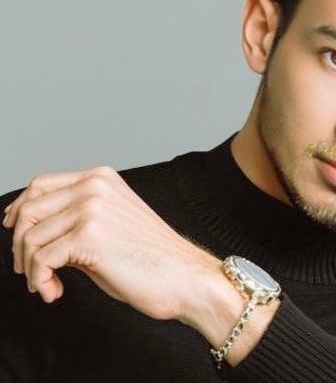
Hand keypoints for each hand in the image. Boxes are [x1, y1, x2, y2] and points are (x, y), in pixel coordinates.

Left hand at [2, 166, 221, 321]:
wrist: (184, 275)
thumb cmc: (150, 256)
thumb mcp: (111, 223)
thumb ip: (76, 218)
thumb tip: (34, 231)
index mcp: (101, 178)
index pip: (41, 184)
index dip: (19, 210)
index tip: (15, 233)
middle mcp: (95, 186)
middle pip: (29, 208)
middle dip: (21, 244)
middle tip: (33, 270)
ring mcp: (92, 209)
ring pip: (30, 236)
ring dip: (31, 268)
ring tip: (49, 284)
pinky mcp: (90, 237)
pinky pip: (42, 260)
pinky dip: (40, 280)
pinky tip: (56, 291)